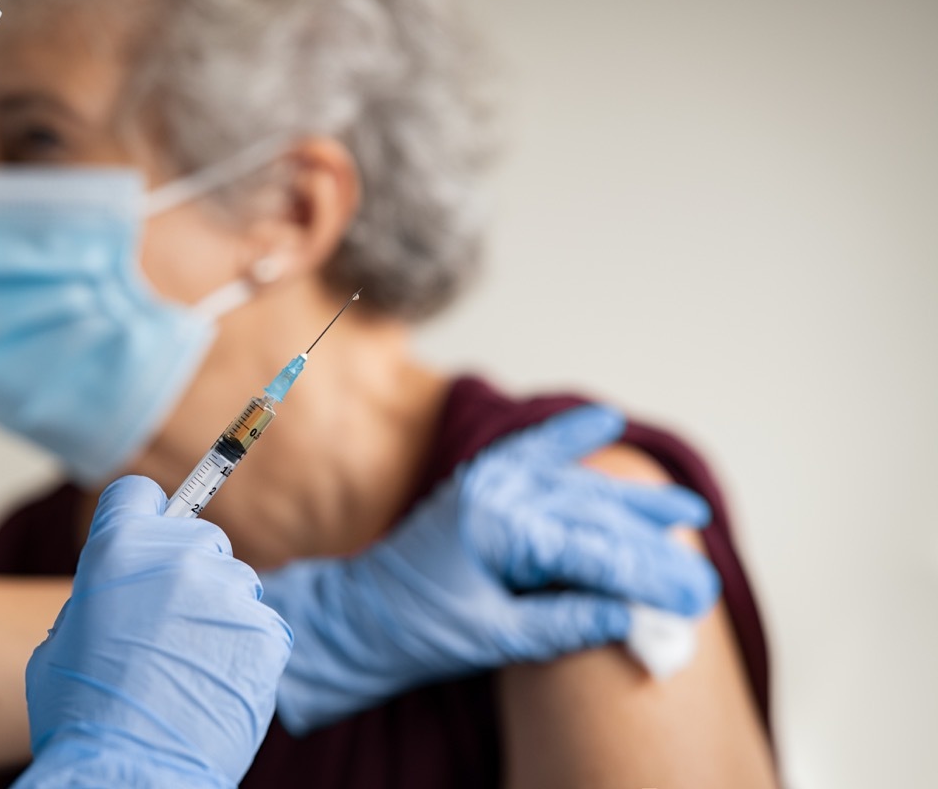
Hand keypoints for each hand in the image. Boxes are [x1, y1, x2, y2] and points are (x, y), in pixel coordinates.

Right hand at [17, 476, 291, 787]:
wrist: (131, 772)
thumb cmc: (81, 715)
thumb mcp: (62, 640)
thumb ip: (100, 595)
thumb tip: (124, 588)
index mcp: (117, 550)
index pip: (138, 494)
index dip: (141, 516)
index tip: (149, 534)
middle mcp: (177, 557)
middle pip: (200, 539)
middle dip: (188, 572)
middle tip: (168, 623)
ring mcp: (227, 592)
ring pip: (234, 583)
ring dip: (219, 612)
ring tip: (190, 666)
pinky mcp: (265, 629)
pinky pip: (261, 624)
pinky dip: (245, 649)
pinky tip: (216, 682)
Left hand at [262, 405, 718, 733]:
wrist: (357, 616)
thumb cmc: (416, 630)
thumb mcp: (493, 638)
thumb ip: (564, 623)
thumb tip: (633, 618)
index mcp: (500, 527)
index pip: (594, 550)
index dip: (649, 574)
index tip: (696, 595)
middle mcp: (498, 491)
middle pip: (595, 514)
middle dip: (652, 546)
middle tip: (703, 576)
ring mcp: (489, 480)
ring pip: (576, 486)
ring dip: (630, 501)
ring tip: (686, 510)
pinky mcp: (482, 481)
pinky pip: (534, 452)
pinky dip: (569, 437)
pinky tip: (603, 420)